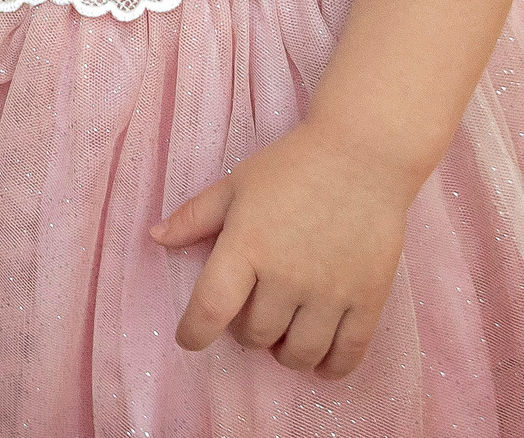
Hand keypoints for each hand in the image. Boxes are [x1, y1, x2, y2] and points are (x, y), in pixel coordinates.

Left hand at [153, 123, 416, 379]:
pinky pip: (348, 354)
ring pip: (299, 353)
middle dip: (245, 334)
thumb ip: (194, 216)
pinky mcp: (368, 298)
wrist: (363, 156)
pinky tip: (321, 363)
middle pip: (255, 335)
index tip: (189, 339)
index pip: (210, 308)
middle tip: (251, 317)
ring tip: (284, 339)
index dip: (193, 333)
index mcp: (246, 247)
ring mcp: (330, 291)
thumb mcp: (235, 185)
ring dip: (285, 354)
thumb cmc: (292, 167)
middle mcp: (286, 276)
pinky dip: (331, 368)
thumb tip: (155, 237)